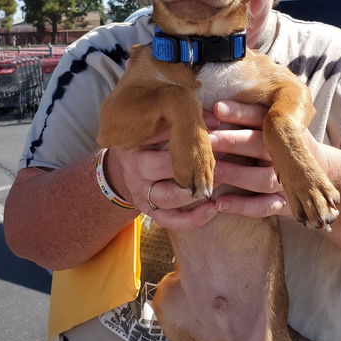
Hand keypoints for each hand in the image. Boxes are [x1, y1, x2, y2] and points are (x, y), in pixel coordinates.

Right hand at [105, 111, 220, 230]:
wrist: (120, 172)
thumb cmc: (144, 143)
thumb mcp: (152, 127)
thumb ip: (181, 122)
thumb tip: (216, 120)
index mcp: (133, 144)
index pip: (158, 135)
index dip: (187, 133)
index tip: (215, 130)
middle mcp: (135, 170)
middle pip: (161, 167)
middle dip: (192, 163)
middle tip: (220, 156)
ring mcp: (141, 194)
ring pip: (169, 197)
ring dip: (196, 191)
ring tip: (219, 180)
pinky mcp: (150, 212)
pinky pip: (171, 221)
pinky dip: (194, 219)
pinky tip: (213, 208)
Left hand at [210, 100, 328, 219]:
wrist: (326, 173)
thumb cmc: (286, 145)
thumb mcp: (277, 127)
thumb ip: (249, 118)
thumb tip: (212, 107)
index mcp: (282, 130)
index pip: (261, 118)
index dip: (239, 112)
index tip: (217, 108)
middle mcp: (286, 154)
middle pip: (260, 146)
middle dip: (233, 141)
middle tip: (208, 139)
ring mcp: (287, 181)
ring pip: (262, 178)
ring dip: (236, 174)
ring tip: (213, 171)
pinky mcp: (285, 204)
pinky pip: (265, 207)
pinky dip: (243, 206)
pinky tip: (220, 203)